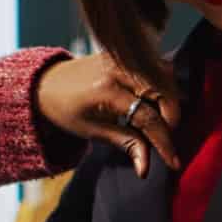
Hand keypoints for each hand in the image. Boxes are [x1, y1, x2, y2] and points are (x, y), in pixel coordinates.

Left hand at [35, 54, 179, 177]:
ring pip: (165, 76)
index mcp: (106, 90)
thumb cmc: (67, 110)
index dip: (163, 141)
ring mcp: (124, 57)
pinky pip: (157, 67)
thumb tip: (146, 168)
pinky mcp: (127, 53)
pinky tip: (158, 103)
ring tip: (162, 122)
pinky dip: (164, 86)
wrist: (48, 83)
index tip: (173, 162)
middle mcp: (118, 68)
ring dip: (171, 101)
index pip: (147, 117)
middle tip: (166, 139)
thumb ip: (125, 144)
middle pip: (163, 92)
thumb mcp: (92, 131)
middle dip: (171, 119)